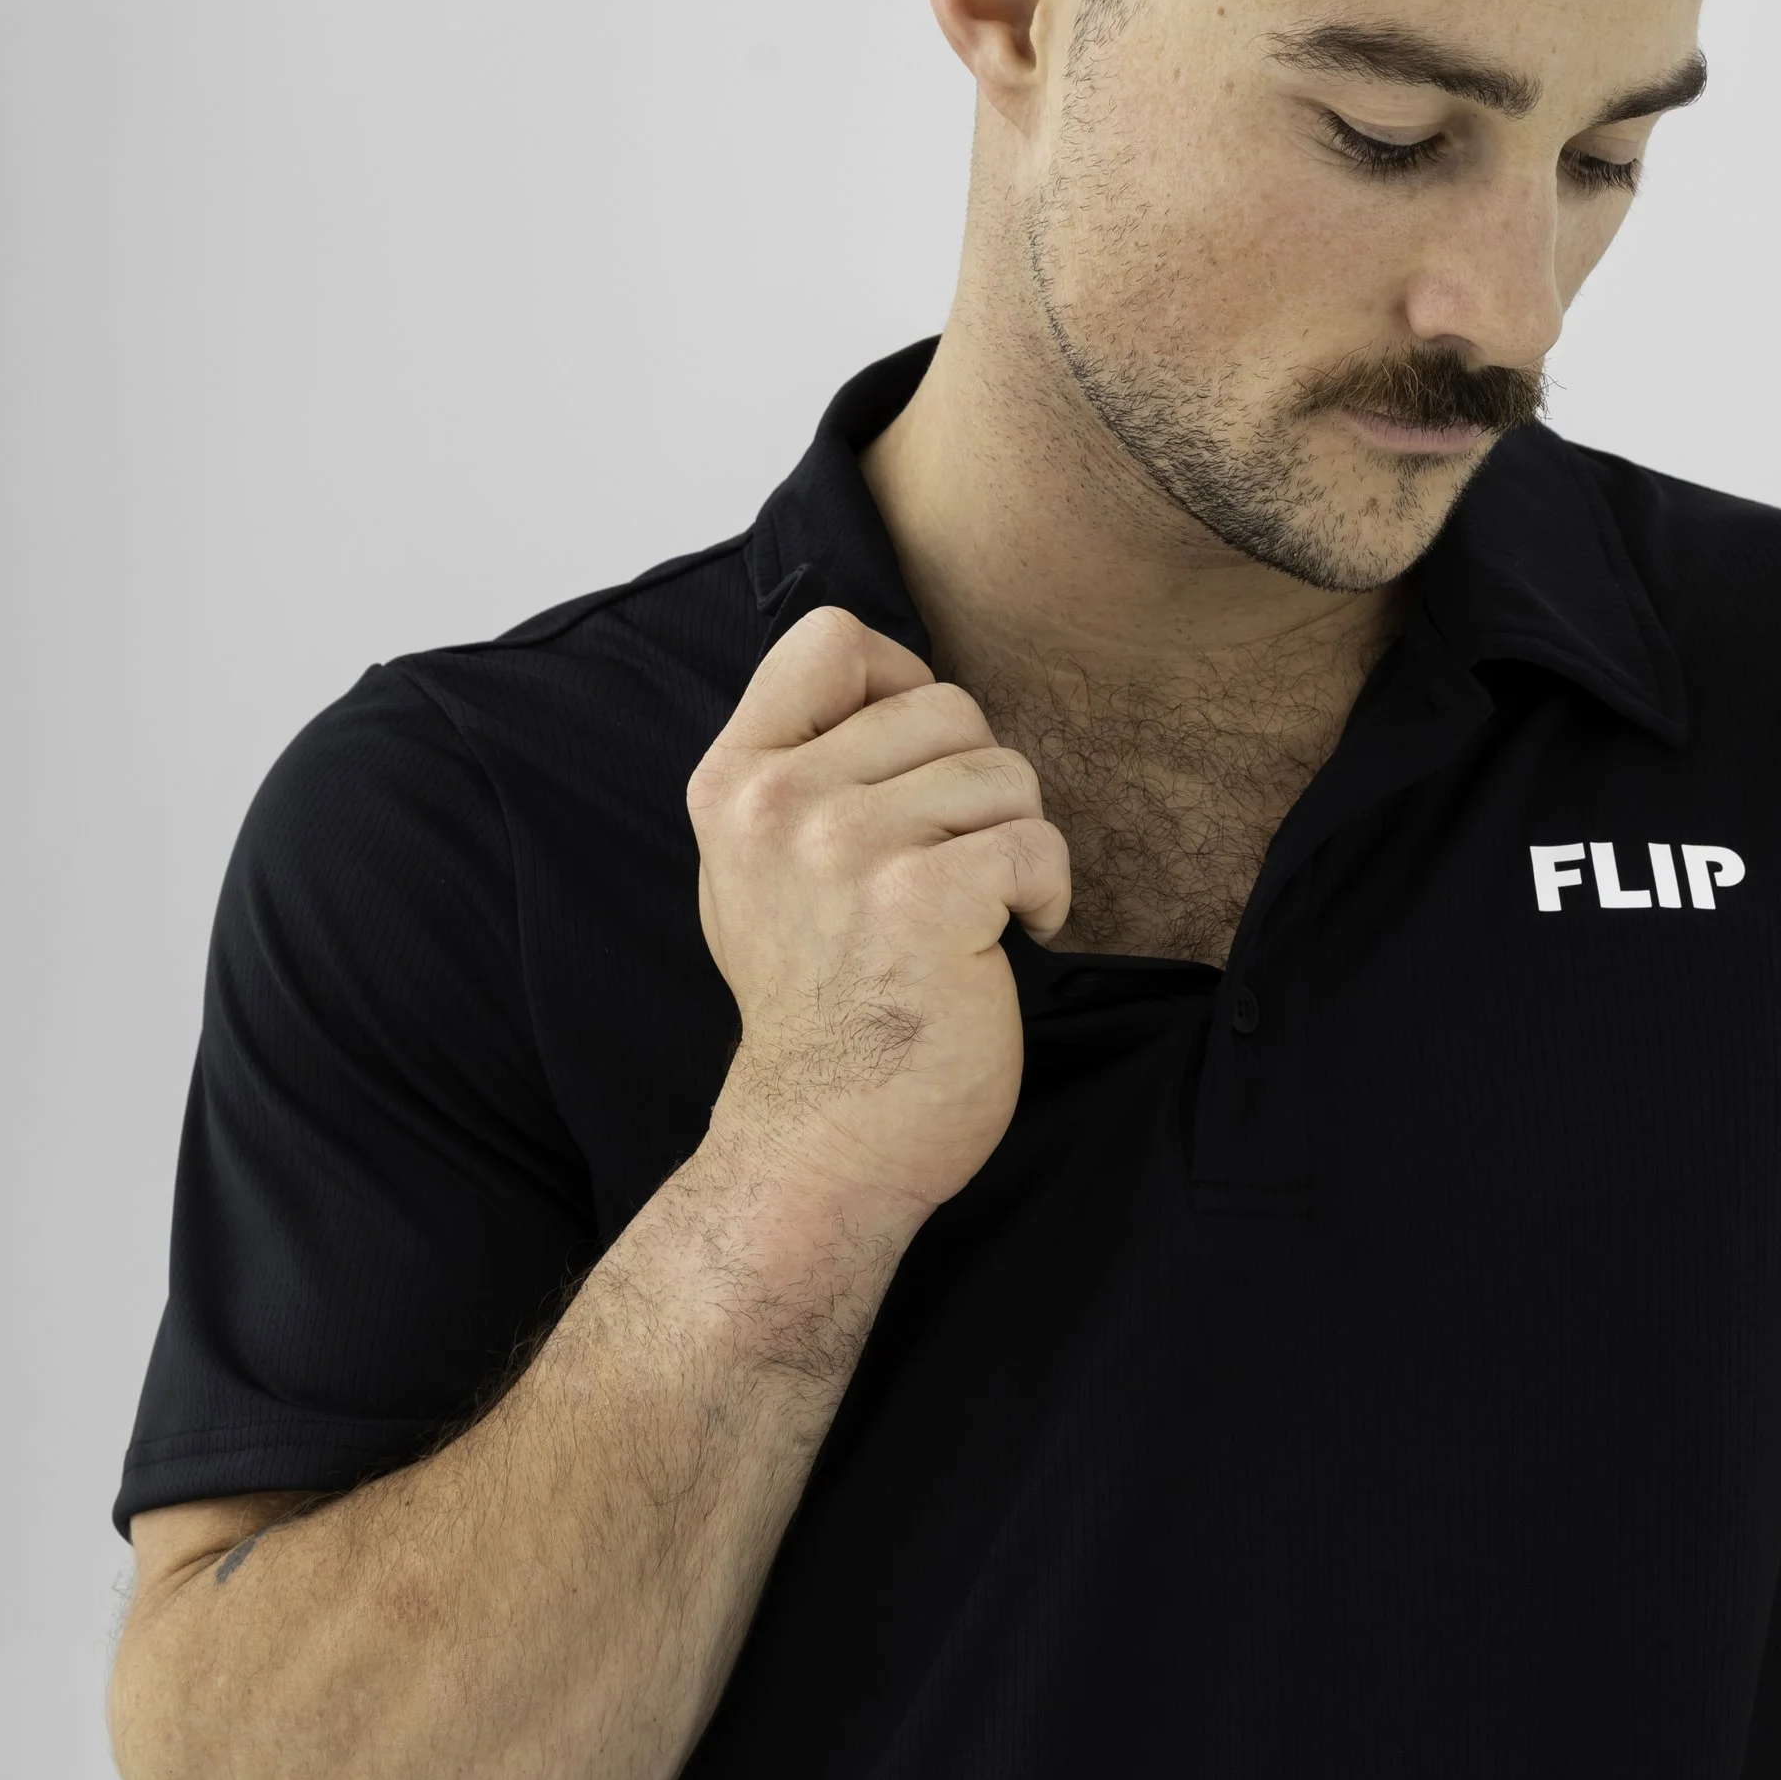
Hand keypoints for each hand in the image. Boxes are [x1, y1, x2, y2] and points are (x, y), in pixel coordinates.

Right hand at [686, 603, 1072, 1223]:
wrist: (824, 1140)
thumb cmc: (818, 1009)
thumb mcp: (761, 871)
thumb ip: (801, 772)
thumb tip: (887, 685)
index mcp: (734, 782)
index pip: (831, 639)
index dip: (902, 684)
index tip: (915, 770)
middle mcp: (779, 803)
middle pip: (945, 704)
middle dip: (978, 785)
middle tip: (954, 867)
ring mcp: (847, 849)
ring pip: (1004, 772)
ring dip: (1014, 845)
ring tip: (977, 915)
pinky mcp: (924, 902)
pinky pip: (1034, 842)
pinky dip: (1046, 896)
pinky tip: (1009, 944)